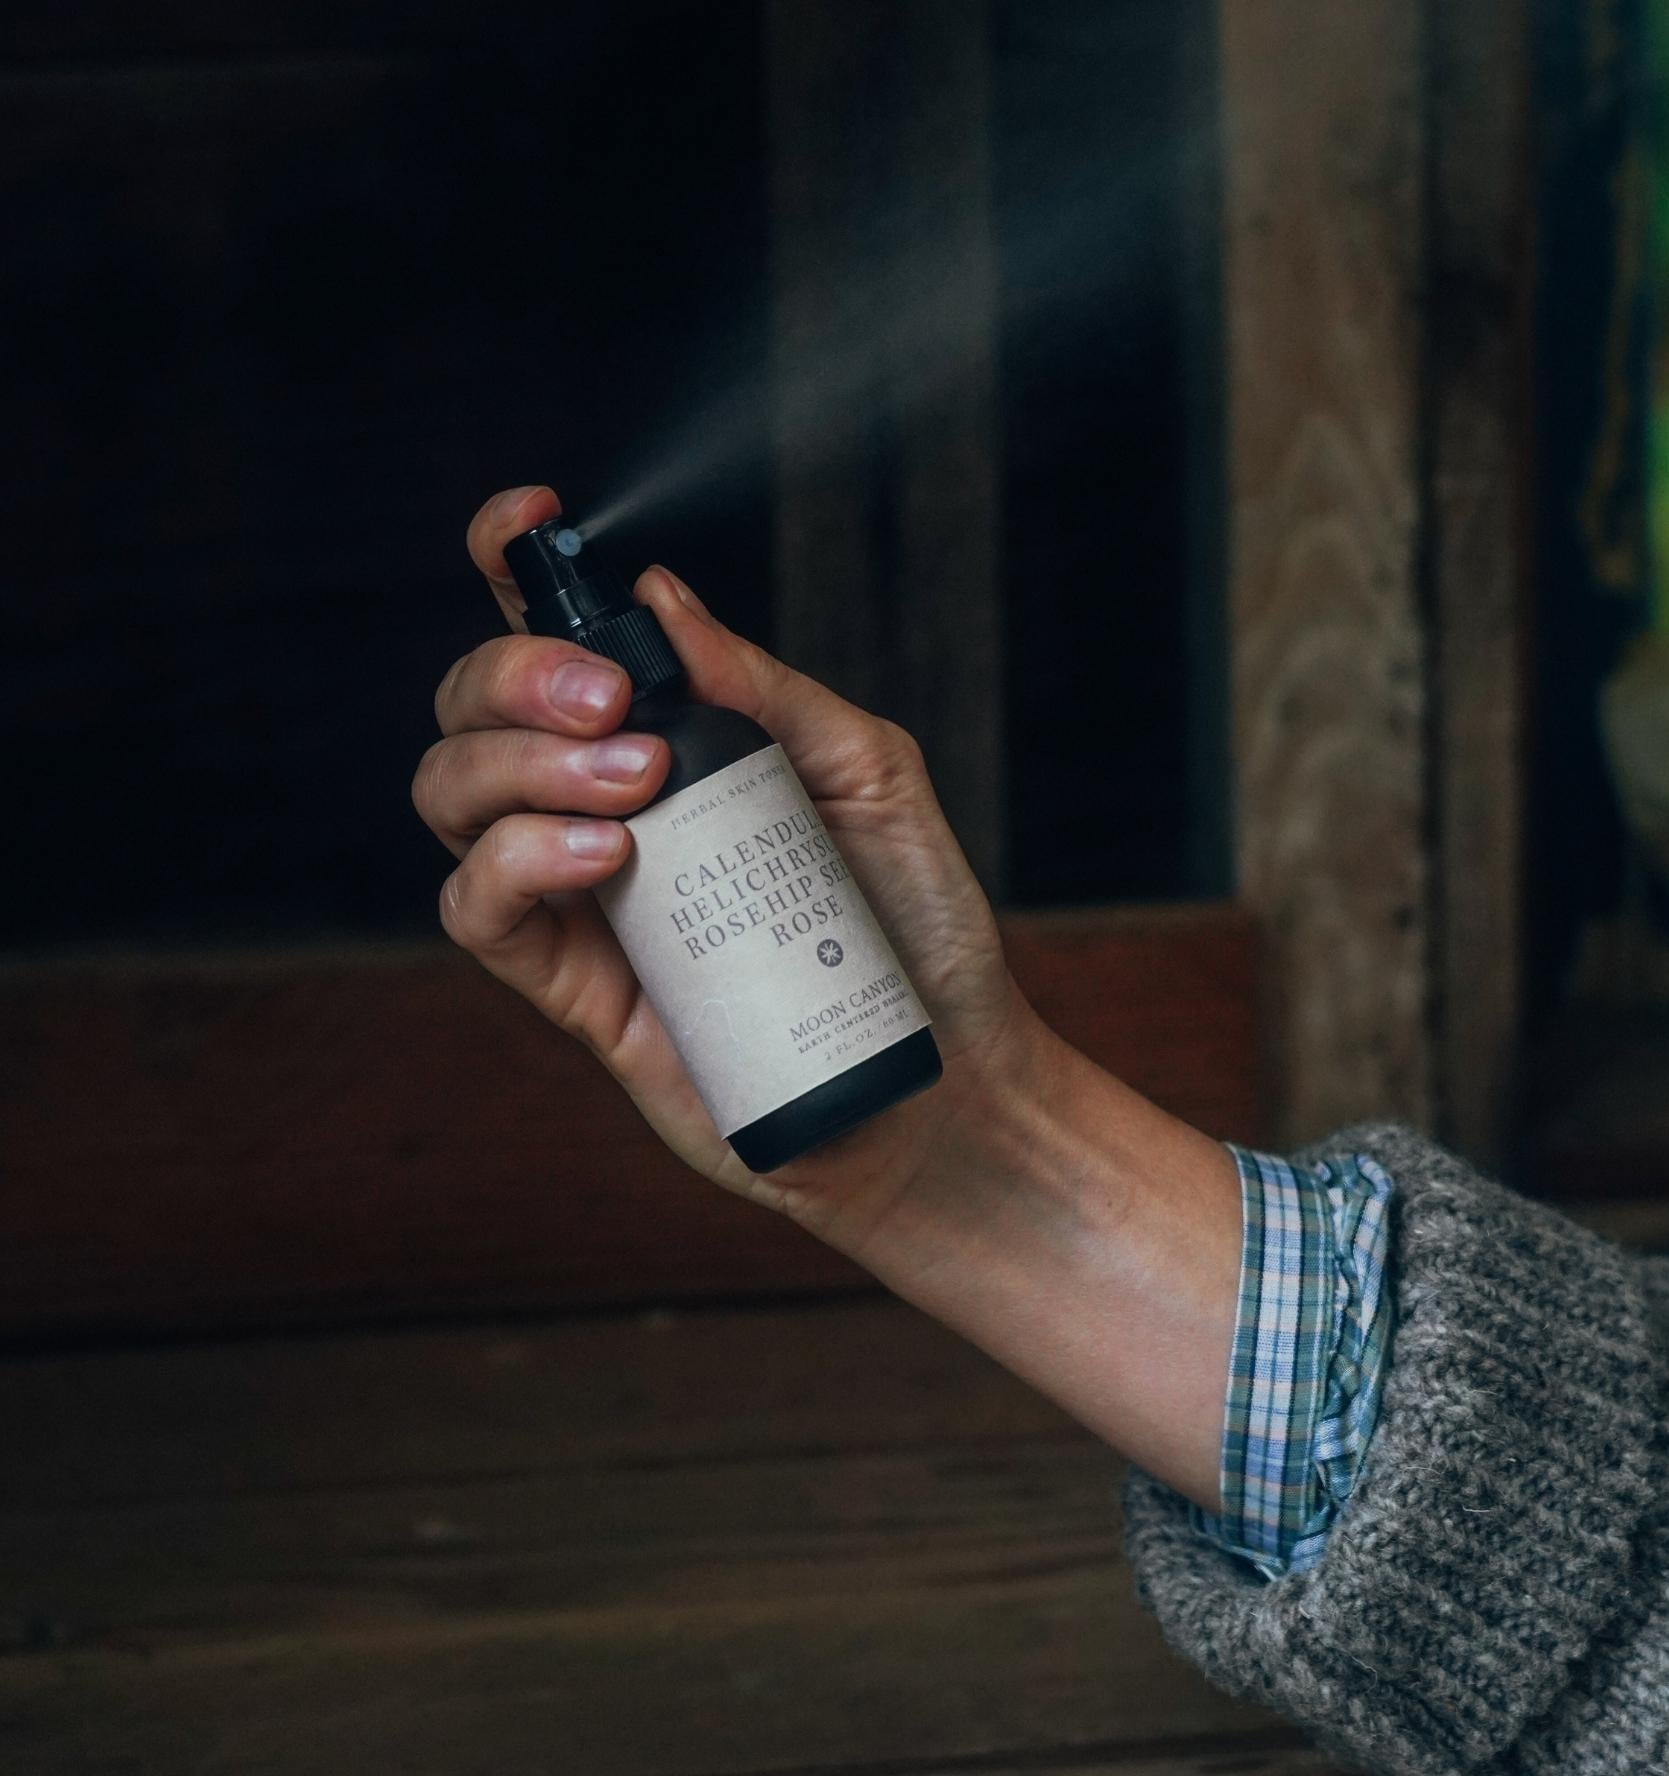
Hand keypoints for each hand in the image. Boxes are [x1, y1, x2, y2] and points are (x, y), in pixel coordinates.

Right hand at [413, 484, 1044, 1250]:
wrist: (937, 1081)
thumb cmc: (911, 930)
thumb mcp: (870, 780)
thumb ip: (768, 692)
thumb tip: (665, 598)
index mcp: (670, 747)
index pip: (557, 645)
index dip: (516, 572)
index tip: (530, 522)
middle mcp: (606, 810)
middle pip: (474, 710)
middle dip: (515, 674)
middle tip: (614, 700)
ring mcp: (581, 899)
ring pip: (452, 797)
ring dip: (517, 763)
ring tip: (634, 782)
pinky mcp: (575, 992)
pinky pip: (478, 911)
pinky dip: (514, 860)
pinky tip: (605, 853)